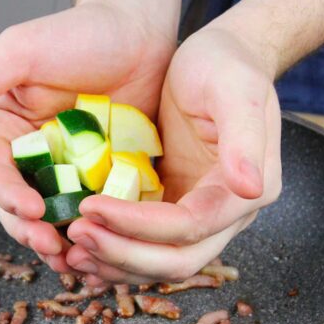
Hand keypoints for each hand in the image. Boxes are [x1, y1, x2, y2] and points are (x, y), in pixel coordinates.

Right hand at [0, 0, 179, 273]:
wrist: (142, 30)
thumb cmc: (79, 33)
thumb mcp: (19, 54)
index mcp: (7, 132)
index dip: (8, 195)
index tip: (30, 209)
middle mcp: (35, 156)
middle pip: (21, 206)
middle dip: (30, 230)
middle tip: (50, 245)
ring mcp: (72, 171)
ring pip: (57, 218)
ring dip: (61, 241)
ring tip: (75, 258)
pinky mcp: (106, 178)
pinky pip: (98, 212)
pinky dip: (98, 232)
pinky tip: (105, 243)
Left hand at [66, 27, 281, 283]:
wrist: (218, 59)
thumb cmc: (225, 65)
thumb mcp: (235, 89)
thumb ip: (245, 138)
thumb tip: (251, 188)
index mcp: (246, 190)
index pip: (190, 225)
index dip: (139, 225)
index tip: (91, 207)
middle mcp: (227, 215)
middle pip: (176, 260)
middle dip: (123, 254)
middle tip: (77, 236)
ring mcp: (200, 218)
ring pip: (159, 264)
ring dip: (115, 264)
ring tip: (71, 252)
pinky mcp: (173, 210)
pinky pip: (145, 247)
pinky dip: (115, 255)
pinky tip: (82, 253)